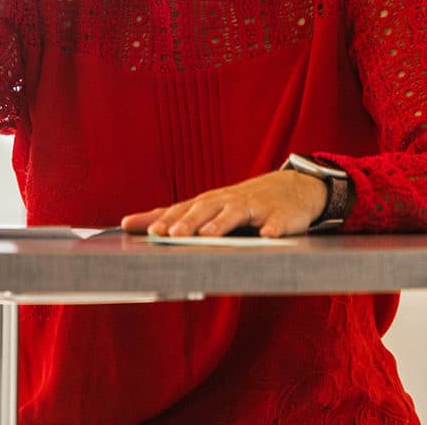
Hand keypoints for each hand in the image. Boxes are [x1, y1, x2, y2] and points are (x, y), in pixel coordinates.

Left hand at [121, 171, 327, 238]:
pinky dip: (272, 229)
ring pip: (236, 213)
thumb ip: (177, 216)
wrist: (294, 190)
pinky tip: (267, 236)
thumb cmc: (242, 202)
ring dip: (221, 223)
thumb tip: (134, 224)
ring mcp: (255, 207)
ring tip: (206, 235)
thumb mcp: (211, 207)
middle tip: (168, 234)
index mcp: (210, 202)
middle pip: (204, 209)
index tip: (131, 226)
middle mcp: (228, 201)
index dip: (158, 218)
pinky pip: (277, 223)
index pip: (179, 209)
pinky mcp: (280, 216)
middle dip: (186, 222)